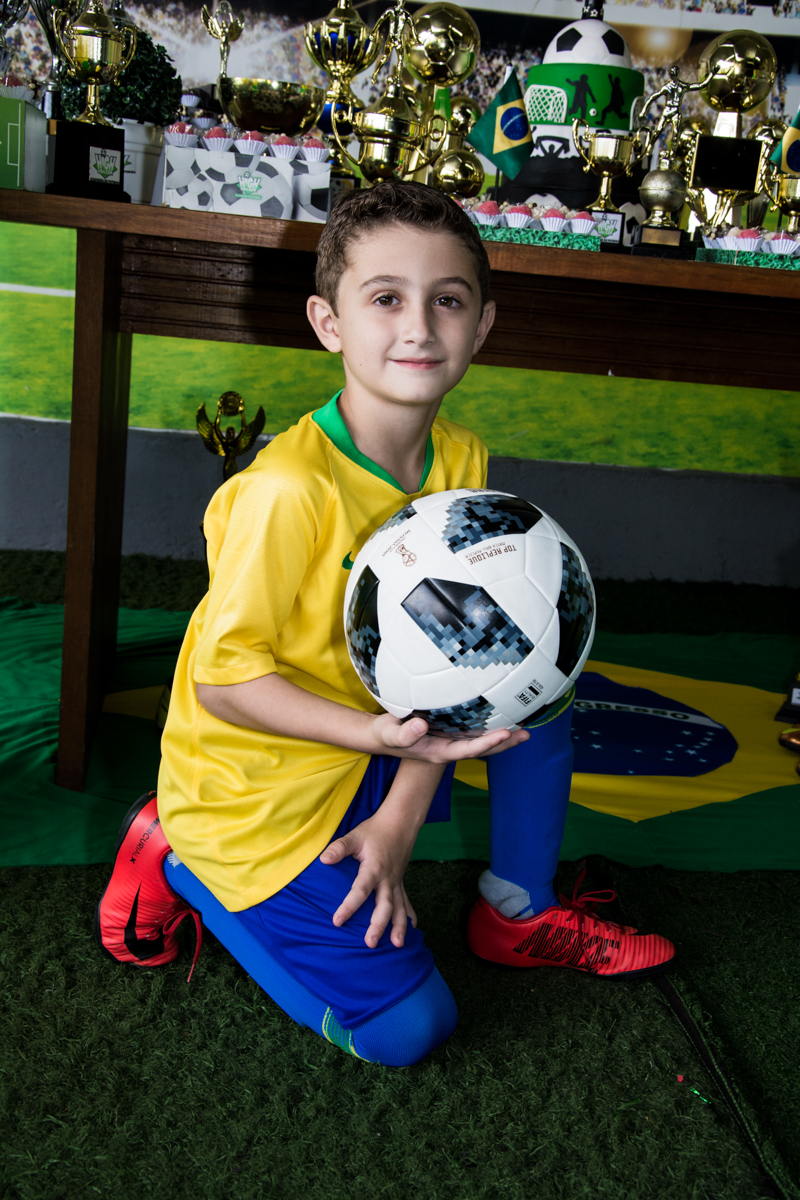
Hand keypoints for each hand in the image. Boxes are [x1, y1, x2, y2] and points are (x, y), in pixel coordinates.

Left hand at [319, 811, 417, 948]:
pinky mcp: (400, 882)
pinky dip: (409, 916)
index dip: (349, 906)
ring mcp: (396, 882)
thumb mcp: (355, 836)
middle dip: (378, 925)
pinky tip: (412, 930)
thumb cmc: (374, 831)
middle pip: (384, 905)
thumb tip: (324, 859)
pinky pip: (406, 902)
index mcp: (374, 868)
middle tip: (370, 943)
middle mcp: (388, 879)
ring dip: (399, 927)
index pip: (361, 890)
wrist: (400, 823)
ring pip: (399, 908)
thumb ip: (339, 848)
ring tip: (397, 946)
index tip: (337, 921)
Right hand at [371, 712, 528, 763]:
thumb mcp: (389, 733)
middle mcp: (448, 749)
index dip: (488, 743)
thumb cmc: (385, 735)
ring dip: (502, 737)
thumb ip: (404, 733)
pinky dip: (488, 728)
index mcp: (438, 752)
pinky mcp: (448, 733)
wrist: (381, 736)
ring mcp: (449, 742)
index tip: (505, 733)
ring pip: (480, 742)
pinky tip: (499, 718)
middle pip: (481, 749)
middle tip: (526, 734)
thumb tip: (422, 726)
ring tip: (523, 728)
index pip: (468, 749)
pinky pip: (473, 733)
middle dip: (504, 743)